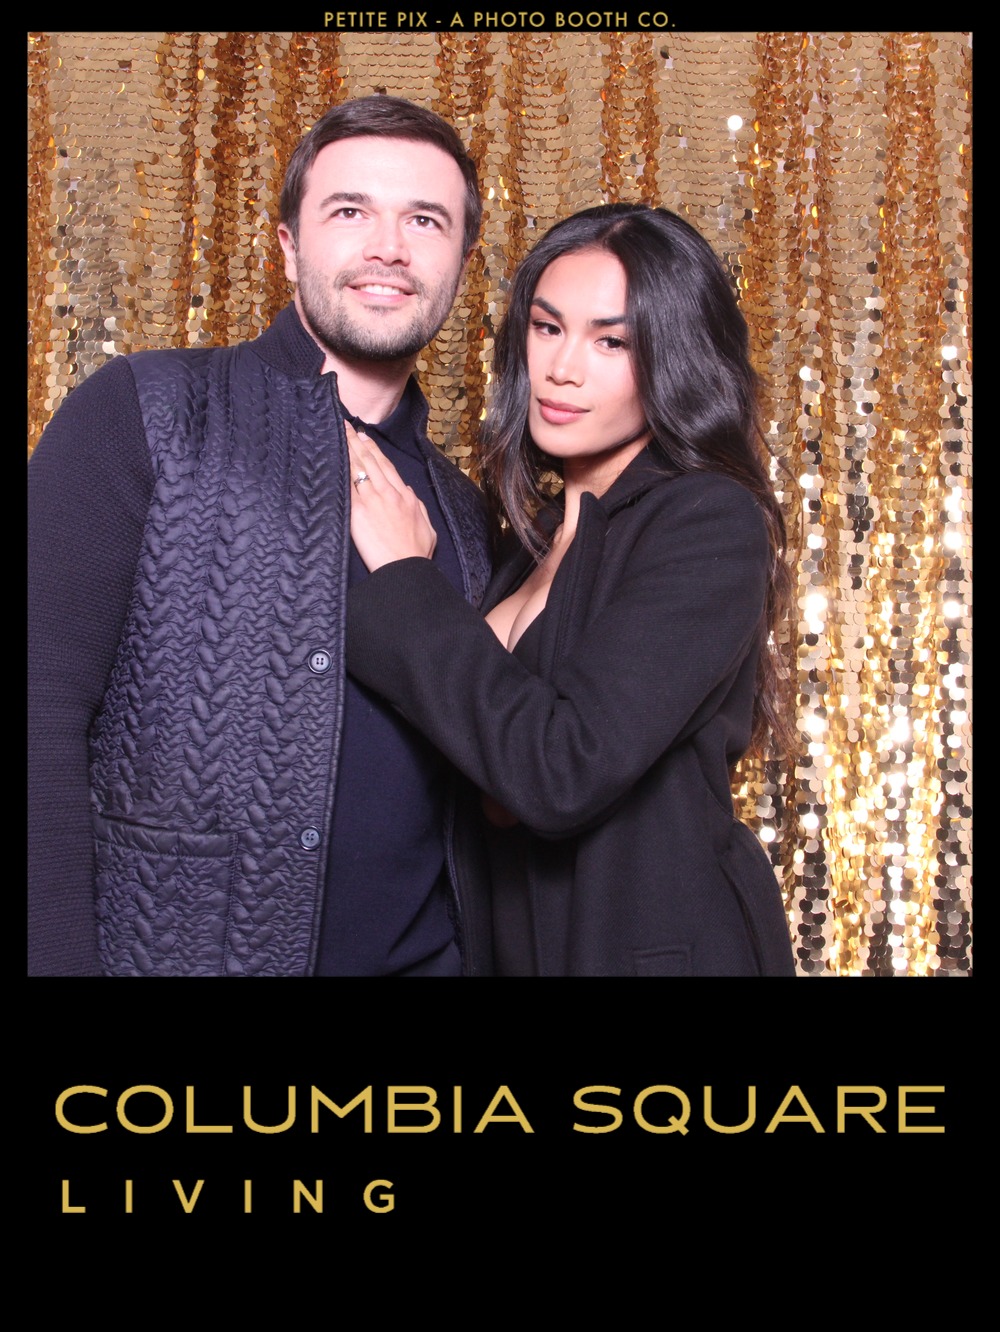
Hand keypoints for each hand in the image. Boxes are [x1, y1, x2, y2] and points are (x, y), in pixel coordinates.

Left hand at [346, 422, 437, 571]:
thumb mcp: (427, 528)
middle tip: (347, 428)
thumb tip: (409, 492)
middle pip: (371, 462)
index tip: (366, 439)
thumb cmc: (416, 554)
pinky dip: (342, 470)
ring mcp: (373, 501)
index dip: (375, 451)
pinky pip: (348, 485)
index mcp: (407, 497)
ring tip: (339, 435)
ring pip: (359, 468)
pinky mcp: (359, 512)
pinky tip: (334, 459)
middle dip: (358, 442)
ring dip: (349, 449)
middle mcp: (390, 494)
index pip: (387, 467)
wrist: (404, 568)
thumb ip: (417, 507)